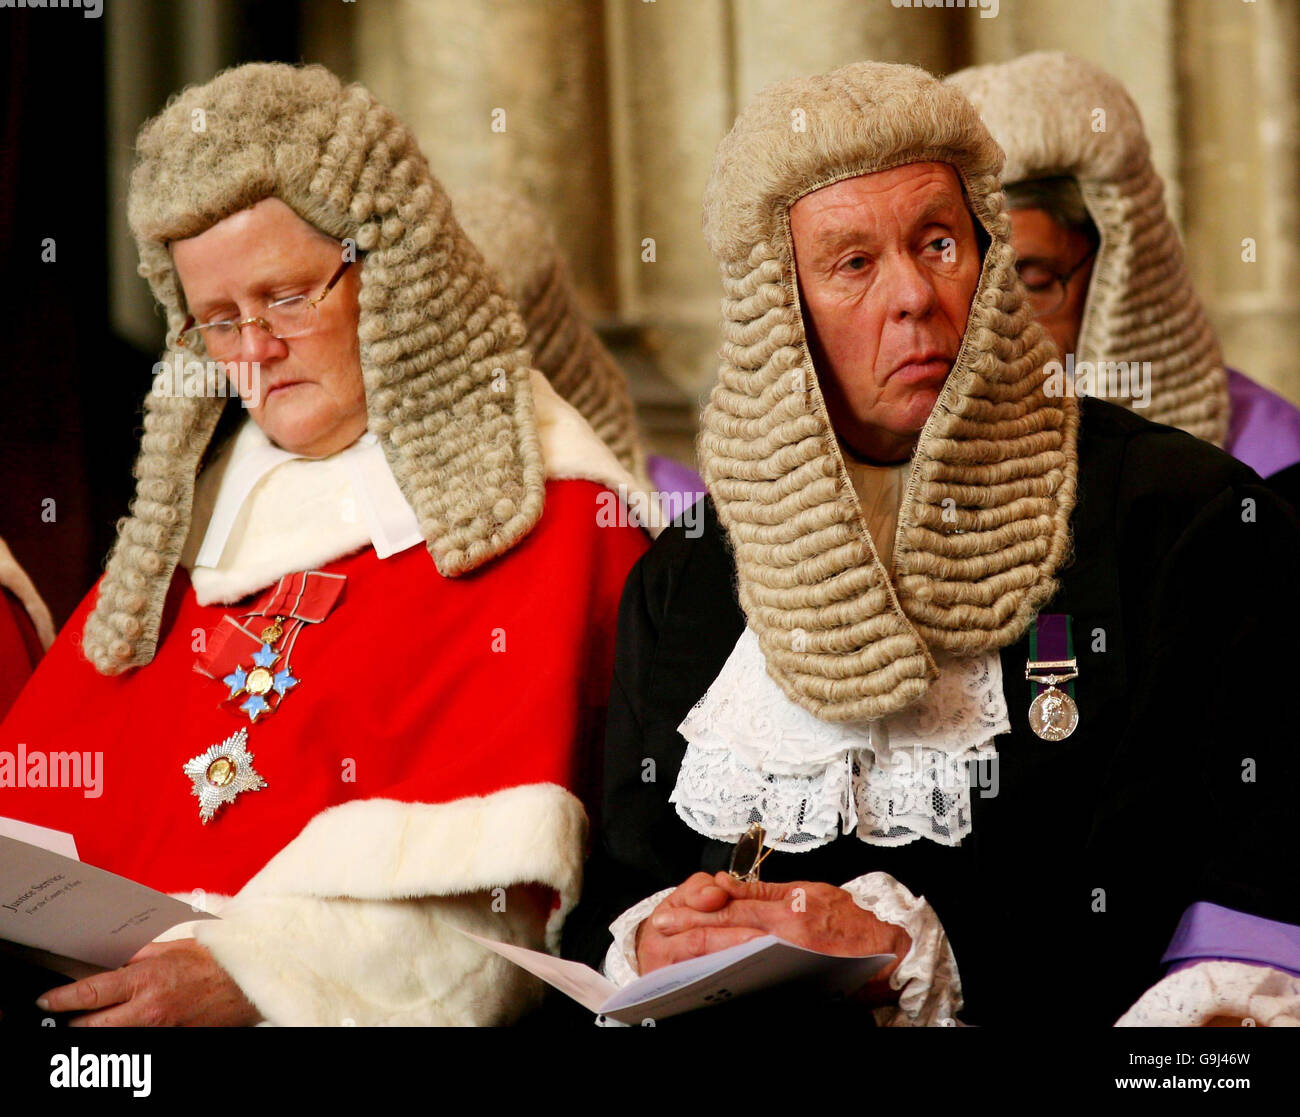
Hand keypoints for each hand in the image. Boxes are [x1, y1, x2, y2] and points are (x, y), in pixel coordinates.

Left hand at [36, 939, 261, 1026]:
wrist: (247, 982)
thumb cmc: (214, 961)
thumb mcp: (171, 948)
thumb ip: (137, 958)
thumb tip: (110, 965)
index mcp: (146, 979)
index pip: (89, 994)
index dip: (60, 999)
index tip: (47, 1001)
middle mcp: (148, 1010)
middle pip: (90, 1027)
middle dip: (73, 1022)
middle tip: (66, 1015)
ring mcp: (158, 1031)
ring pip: (108, 1041)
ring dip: (97, 1032)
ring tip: (93, 1022)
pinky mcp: (170, 1042)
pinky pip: (136, 1044)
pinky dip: (124, 1036)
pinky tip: (125, 1026)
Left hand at [639, 872, 910, 1004]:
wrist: (893, 956)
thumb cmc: (854, 923)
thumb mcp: (812, 894)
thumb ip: (770, 892)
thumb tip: (729, 886)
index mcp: (793, 907)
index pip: (737, 905)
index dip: (702, 907)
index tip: (675, 907)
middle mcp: (790, 933)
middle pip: (731, 928)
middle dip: (692, 927)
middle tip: (662, 927)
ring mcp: (792, 958)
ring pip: (738, 949)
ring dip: (703, 948)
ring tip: (675, 946)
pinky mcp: (797, 980)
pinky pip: (755, 972)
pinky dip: (730, 969)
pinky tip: (709, 968)